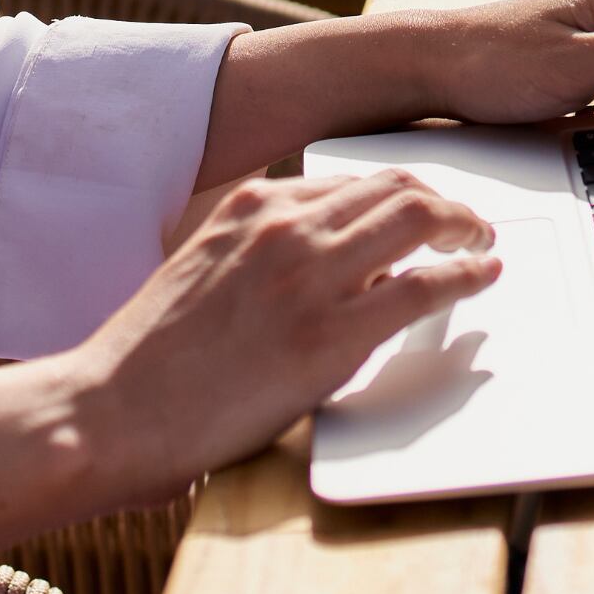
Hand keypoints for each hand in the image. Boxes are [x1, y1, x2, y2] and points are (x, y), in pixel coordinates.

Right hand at [57, 169, 496, 502]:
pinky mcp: (331, 333)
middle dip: (441, 199)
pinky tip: (482, 277)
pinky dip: (466, 275)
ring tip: (481, 243)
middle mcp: (286, 226)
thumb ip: (259, 256)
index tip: (421, 208)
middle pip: (394, 184)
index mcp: (251, 206)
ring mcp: (310, 275)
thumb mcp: (204, 275)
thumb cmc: (148, 362)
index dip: (398, 193)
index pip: (350, 181)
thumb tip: (325, 266)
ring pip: (419, 216)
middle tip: (467, 222)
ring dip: (463, 224)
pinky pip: (424, 287)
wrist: (110, 411)